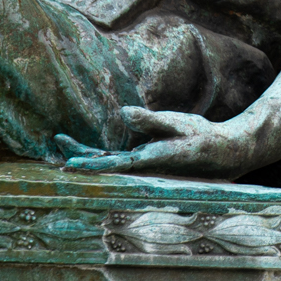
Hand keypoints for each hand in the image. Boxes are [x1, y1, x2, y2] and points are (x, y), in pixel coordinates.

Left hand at [55, 111, 253, 179]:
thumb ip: (150, 121)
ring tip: (63, 142)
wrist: (222, 154)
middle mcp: (143, 167)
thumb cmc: (201, 138)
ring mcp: (143, 165)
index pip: (115, 164)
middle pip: (105, 164)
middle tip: (58, 141)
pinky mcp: (146, 160)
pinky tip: (92, 150)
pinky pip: (118, 159)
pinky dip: (101, 155)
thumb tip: (123, 113)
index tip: (70, 164)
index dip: (92, 165)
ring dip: (87, 154)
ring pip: (110, 162)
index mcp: (151, 161)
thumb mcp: (179, 124)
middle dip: (81, 155)